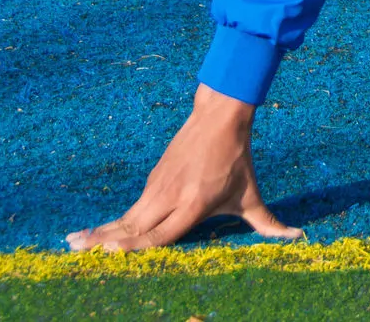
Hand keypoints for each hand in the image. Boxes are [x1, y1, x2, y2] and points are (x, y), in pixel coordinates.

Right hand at [65, 83, 302, 251]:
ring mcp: (158, 187)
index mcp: (194, 204)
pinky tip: (93, 232)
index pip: (160, 233)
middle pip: (133, 226)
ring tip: (72, 244)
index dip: (134, 245)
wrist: (219, 117)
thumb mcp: (252, 195)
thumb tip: (298, 237)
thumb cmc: (237, 160)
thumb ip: (269, 223)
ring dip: (98, 230)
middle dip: (103, 241)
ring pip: (126, 216)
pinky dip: (110, 221)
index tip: (109, 251)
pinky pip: (130, 207)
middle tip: (75, 252)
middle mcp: (170, 197)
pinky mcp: (152, 180)